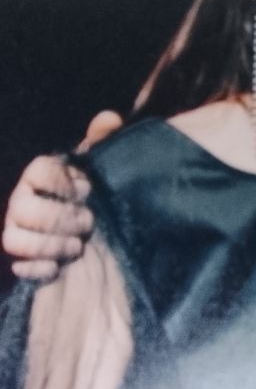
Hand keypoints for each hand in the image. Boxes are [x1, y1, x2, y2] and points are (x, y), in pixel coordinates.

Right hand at [3, 110, 122, 280]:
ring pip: (12, 240)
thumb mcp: (104, 168)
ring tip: (77, 246)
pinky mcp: (23, 262)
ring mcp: (19, 232)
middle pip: (22, 208)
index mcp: (42, 176)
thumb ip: (104, 142)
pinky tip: (61, 267)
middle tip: (89, 222)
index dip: (62, 182)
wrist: (102, 236)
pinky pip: (18, 268)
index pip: (38, 171)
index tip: (87, 190)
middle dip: (59, 218)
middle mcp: (23, 203)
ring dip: (49, 245)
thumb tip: (109, 119)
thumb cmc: (99, 197)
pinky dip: (41, 270)